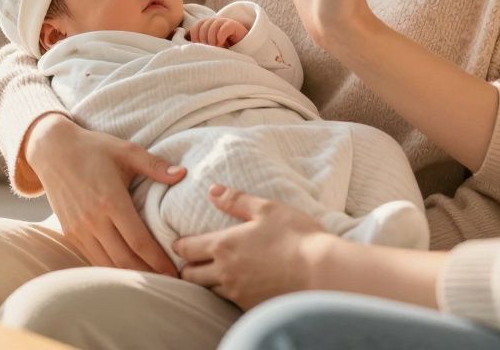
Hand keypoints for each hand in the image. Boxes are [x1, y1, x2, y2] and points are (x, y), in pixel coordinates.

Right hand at [25, 114, 186, 276]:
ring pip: (107, 264)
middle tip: (169, 282)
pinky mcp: (69, 233)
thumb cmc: (93, 149)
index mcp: (111, 200)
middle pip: (124, 260)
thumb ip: (155, 165)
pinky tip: (127, 270)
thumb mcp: (126, 151)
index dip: (159, 260)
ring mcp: (78, 229)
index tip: (175, 271)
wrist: (53, 150)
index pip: (139, 241)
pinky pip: (93, 258)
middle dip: (149, 274)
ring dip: (129, 275)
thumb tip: (183, 174)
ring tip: (151, 280)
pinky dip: (111, 268)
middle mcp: (93, 220)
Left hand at [173, 184, 335, 309]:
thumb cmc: (296, 236)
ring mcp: (238, 294)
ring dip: (206, 283)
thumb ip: (236, 200)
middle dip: (187, 268)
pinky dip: (227, 294)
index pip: (187, 249)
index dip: (179, 246)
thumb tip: (213, 191)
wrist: (322, 273)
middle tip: (190, 262)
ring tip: (211, 275)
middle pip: (191, 276)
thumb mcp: (267, 209)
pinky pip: (230, 302)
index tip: (178, 244)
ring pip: (208, 291)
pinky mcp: (251, 307)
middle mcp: (225, 273)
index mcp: (223, 246)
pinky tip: (236, 288)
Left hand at [187, 17, 248, 47]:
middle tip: (209, 49)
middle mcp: (213, 21)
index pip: (195, 27)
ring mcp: (223, 22)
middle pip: (203, 27)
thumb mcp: (207, 46)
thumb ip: (197, 43)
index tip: (200, 48)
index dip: (195, 38)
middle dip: (204, 40)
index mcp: (205, 25)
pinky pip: (224, 27)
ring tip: (216, 47)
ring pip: (212, 26)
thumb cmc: (222, 47)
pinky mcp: (233, 25)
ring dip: (212, 39)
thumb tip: (183, 42)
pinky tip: (221, 43)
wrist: (241, 45)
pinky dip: (220, 36)